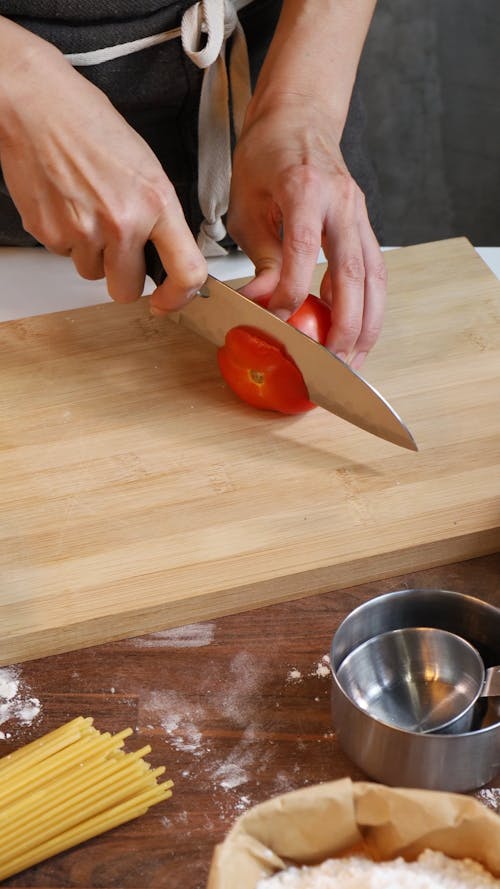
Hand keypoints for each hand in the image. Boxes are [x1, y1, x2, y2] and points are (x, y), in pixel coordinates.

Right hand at [0, 21, 206, 310]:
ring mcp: (83, 231)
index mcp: (156, 201)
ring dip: (91, 252)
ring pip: (92, 273)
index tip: (168, 301)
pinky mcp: (49, 234)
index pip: (185, 271)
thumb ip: (159, 215)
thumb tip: (167, 254)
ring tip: (86, 207)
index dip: (179, 297)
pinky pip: (64, 255)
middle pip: (126, 289)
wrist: (35, 103)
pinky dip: (65, 237)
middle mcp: (122, 222)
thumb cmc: (89, 124)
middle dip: (122, 275)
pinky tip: (65, 202)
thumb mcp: (146, 167)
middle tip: (116, 244)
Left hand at [227, 101, 386, 368]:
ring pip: (374, 279)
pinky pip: (374, 273)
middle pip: (353, 275)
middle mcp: (342, 203)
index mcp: (305, 190)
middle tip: (332, 364)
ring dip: (367, 325)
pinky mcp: (365, 226)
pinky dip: (368, 307)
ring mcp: (360, 215)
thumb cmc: (267, 156)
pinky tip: (356, 332)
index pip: (301, 254)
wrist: (299, 118)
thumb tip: (261, 303)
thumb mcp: (247, 203)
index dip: (288, 294)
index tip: (274, 321)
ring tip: (353, 361)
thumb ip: (258, 256)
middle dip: (344, 326)